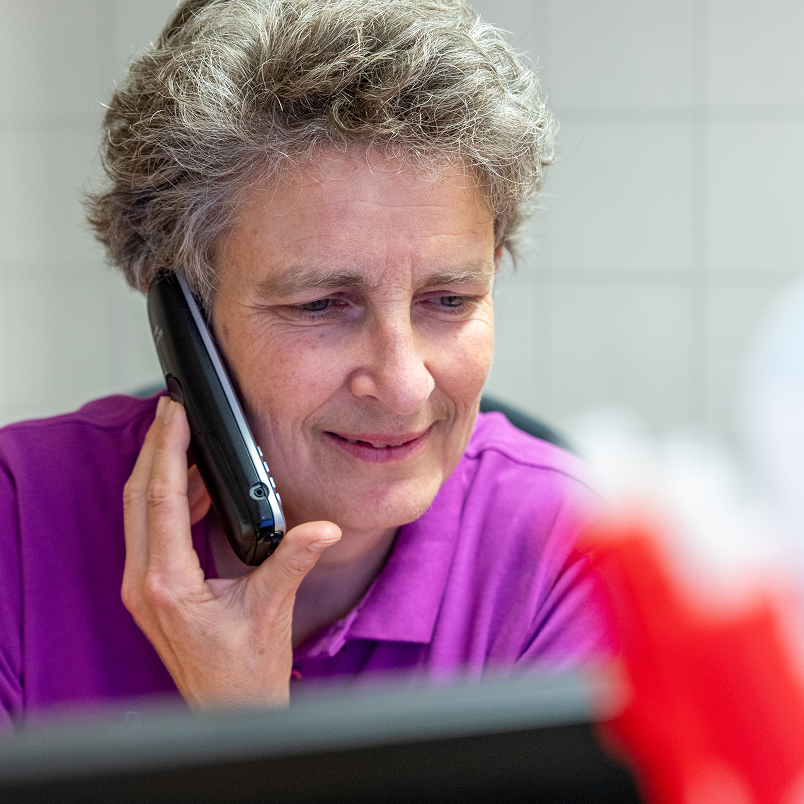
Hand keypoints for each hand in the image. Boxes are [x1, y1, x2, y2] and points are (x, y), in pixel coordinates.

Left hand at [121, 396, 340, 708]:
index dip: (167, 450)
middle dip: (155, 449)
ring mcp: (144, 586)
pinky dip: (169, 500)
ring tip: (185, 440)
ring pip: (140, 511)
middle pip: (139, 497)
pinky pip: (152, 530)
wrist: (227, 710)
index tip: (174, 415)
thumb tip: (321, 528)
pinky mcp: (154, 588)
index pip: (161, 498)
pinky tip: (196, 488)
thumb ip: (293, 561)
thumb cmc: (243, 672)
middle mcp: (145, 581)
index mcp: (169, 582)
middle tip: (172, 412)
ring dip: (160, 472)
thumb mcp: (271, 610)